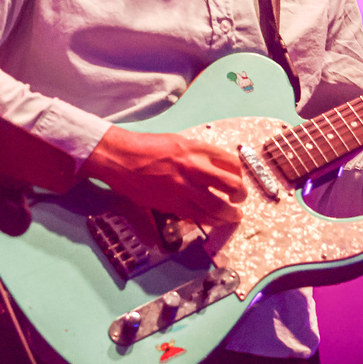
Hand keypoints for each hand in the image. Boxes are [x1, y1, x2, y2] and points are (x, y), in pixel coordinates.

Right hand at [81, 126, 246, 226]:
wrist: (122, 157)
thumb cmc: (149, 148)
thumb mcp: (180, 142)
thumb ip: (200, 155)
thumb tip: (217, 169)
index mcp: (198, 148)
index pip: (232, 163)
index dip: (239, 174)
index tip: (237, 179)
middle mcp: (195, 167)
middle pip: (232, 185)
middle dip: (241, 195)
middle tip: (240, 199)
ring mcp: (184, 187)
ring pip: (218, 206)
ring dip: (230, 214)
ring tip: (233, 216)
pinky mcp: (172, 203)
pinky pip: (199, 216)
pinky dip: (211, 221)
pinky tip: (215, 221)